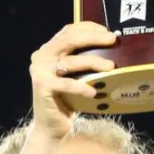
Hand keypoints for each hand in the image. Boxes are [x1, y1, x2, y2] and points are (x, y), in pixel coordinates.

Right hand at [28, 22, 117, 138]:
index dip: (88, 27)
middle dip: (93, 38)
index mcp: (50, 49)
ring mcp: (40, 70)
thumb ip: (84, 61)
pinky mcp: (42, 86)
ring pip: (71, 62)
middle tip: (113, 39)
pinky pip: (66, 84)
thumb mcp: (77, 76)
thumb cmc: (69, 99)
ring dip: (93, 62)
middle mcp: (42, 56)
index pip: (69, 31)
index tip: (107, 31)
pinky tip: (93, 92)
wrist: (51, 125)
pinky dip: (81, 87)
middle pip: (69, 40)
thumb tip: (113, 50)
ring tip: (111, 66)